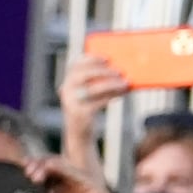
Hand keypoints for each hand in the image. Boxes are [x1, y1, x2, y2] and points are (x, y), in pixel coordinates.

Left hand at [30, 153, 133, 192]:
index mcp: (55, 192)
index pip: (38, 176)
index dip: (27, 173)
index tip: (14, 177)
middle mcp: (63, 183)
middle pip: (44, 166)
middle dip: (32, 166)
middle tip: (24, 173)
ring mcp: (73, 180)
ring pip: (54, 163)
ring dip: (41, 165)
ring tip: (32, 175)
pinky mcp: (83, 180)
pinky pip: (68, 169)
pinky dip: (56, 167)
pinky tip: (46, 170)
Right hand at [58, 52, 129, 169]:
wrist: (80, 134)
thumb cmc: (88, 109)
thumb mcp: (89, 93)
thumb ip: (97, 81)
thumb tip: (121, 70)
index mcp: (67, 82)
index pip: (76, 65)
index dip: (91, 59)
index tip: (107, 58)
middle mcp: (66, 91)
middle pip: (85, 75)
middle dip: (104, 71)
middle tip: (120, 71)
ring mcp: (71, 103)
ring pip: (94, 89)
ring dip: (112, 84)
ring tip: (126, 83)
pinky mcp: (80, 114)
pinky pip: (99, 102)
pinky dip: (112, 96)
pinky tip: (123, 93)